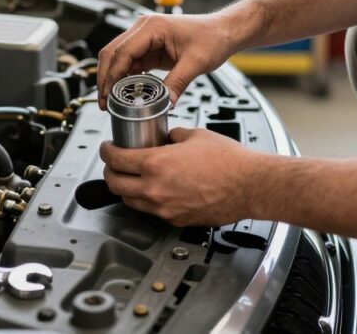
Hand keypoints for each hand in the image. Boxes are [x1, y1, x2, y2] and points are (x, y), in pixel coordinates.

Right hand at [96, 13, 236, 109]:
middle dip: (104, 78)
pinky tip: (125, 92)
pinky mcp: (149, 47)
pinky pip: (130, 62)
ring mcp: (145, 38)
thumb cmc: (213, 36)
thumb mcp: (196, 63)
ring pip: (117, 58)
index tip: (108, 94)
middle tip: (104, 101)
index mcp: (152, 27)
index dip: (112, 75)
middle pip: (112, 53)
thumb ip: (177, 83)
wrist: (223, 31)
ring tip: (111, 100)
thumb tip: (163, 103)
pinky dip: (124, 77)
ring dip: (112, 78)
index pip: (122, 52)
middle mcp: (144, 28)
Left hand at [100, 127, 264, 226]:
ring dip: (126, 188)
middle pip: (115, 184)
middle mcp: (155, 189)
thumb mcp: (195, 136)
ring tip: (131, 178)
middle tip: (112, 164)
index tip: (107, 148)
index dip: (106, 152)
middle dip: (109, 172)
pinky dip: (148, 200)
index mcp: (156, 164)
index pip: (115, 160)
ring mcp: (164, 208)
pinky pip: (152, 211)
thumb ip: (174, 136)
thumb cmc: (229, 162)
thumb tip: (167, 138)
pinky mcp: (176, 220)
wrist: (250, 185)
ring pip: (130, 201)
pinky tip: (156, 191)